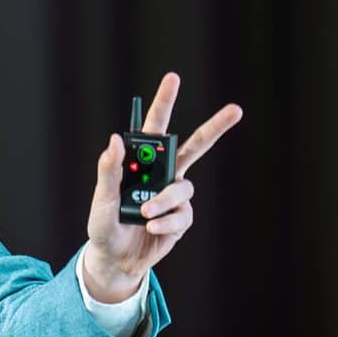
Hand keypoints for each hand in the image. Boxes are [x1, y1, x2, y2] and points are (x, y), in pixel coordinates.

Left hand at [83, 72, 242, 301]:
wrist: (115, 259)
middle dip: (215, 128)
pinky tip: (151, 227)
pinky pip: (182, 214)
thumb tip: (115, 139)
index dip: (165, 102)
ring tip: (144, 213)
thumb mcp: (102, 198)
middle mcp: (162, 175)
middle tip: (236, 110)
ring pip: (182, 187)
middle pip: (194, 147)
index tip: (173, 78)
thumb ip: (109, 170)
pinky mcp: (181, 218)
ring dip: (164, 200)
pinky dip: (166, 221)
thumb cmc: (104, 226)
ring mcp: (174, 196)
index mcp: (141, 164)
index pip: (155, 128)